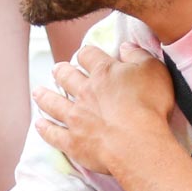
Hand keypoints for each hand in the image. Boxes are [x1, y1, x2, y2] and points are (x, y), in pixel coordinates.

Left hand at [30, 44, 174, 177]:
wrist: (137, 144)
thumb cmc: (149, 106)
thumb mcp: (154, 71)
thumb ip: (138, 56)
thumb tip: (125, 46)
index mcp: (104, 72)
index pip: (88, 55)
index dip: (85, 54)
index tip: (84, 56)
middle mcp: (85, 92)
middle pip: (66, 76)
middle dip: (61, 71)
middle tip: (56, 70)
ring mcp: (75, 117)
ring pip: (53, 103)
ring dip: (44, 96)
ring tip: (38, 92)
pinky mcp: (72, 141)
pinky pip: (53, 134)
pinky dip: (44, 128)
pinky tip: (39, 124)